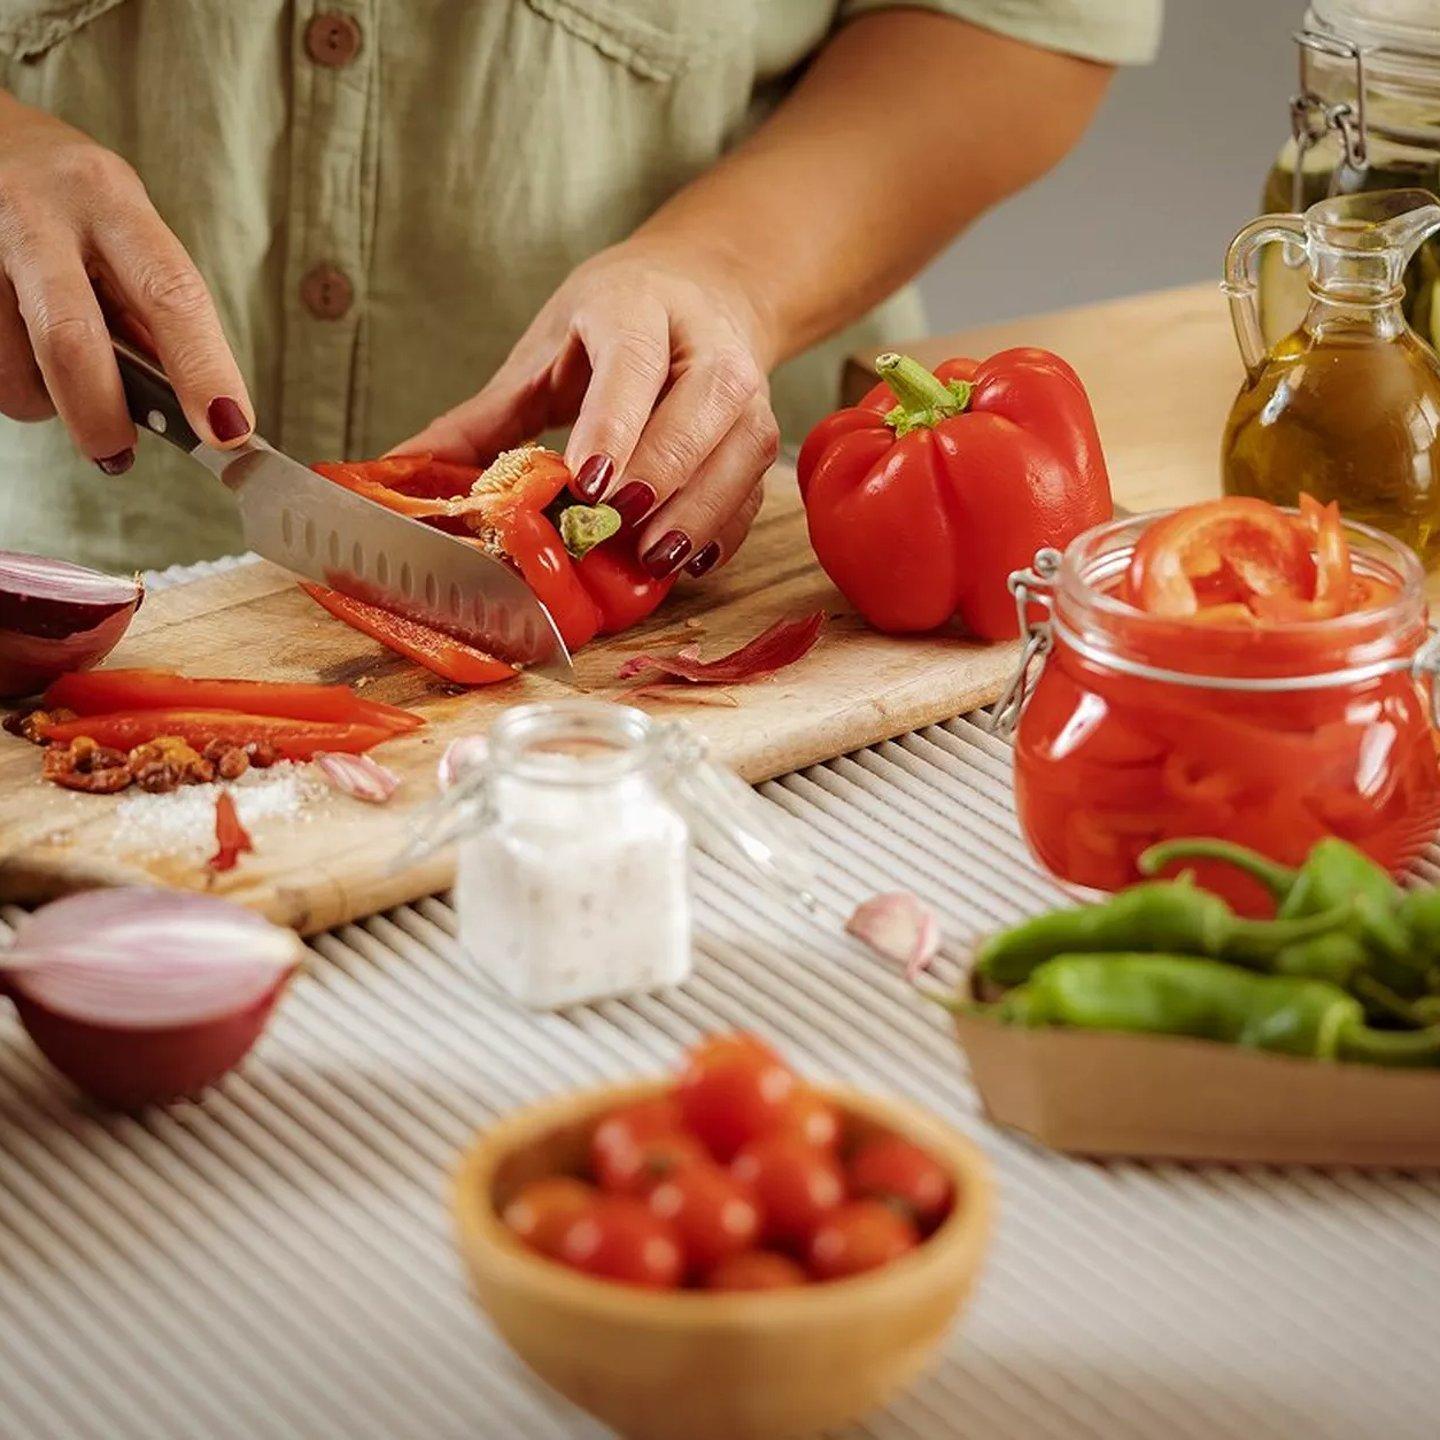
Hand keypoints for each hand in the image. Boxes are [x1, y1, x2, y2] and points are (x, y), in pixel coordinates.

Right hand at [0, 93, 251, 472]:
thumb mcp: (121, 229)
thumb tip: (190, 407)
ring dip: (44, 400)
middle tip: (116, 452)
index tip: (229, 429)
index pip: (170, 293)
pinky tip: (19, 348)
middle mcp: (38, 212)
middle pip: (71, 337)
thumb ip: (149, 309)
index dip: (203, 369)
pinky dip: (13, 379)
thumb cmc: (66, 201)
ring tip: (57, 379)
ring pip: (11, 365)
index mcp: (110, 199)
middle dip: (100, 412)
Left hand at [398, 239, 780, 578]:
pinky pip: (752, 490)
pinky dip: (723, 530)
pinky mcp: (762, 435)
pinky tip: (686, 561)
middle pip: (700, 408)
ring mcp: (746, 392)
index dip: (614, 425)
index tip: (587, 484)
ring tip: (652, 559)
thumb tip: (399, 472)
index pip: (634, 364)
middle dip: (660, 474)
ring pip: (738, 453)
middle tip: (614, 527)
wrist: (703, 291)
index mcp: (637, 306)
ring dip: (698, 513)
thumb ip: (480, 420)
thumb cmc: (610, 324)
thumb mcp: (541, 354)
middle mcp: (706, 343)